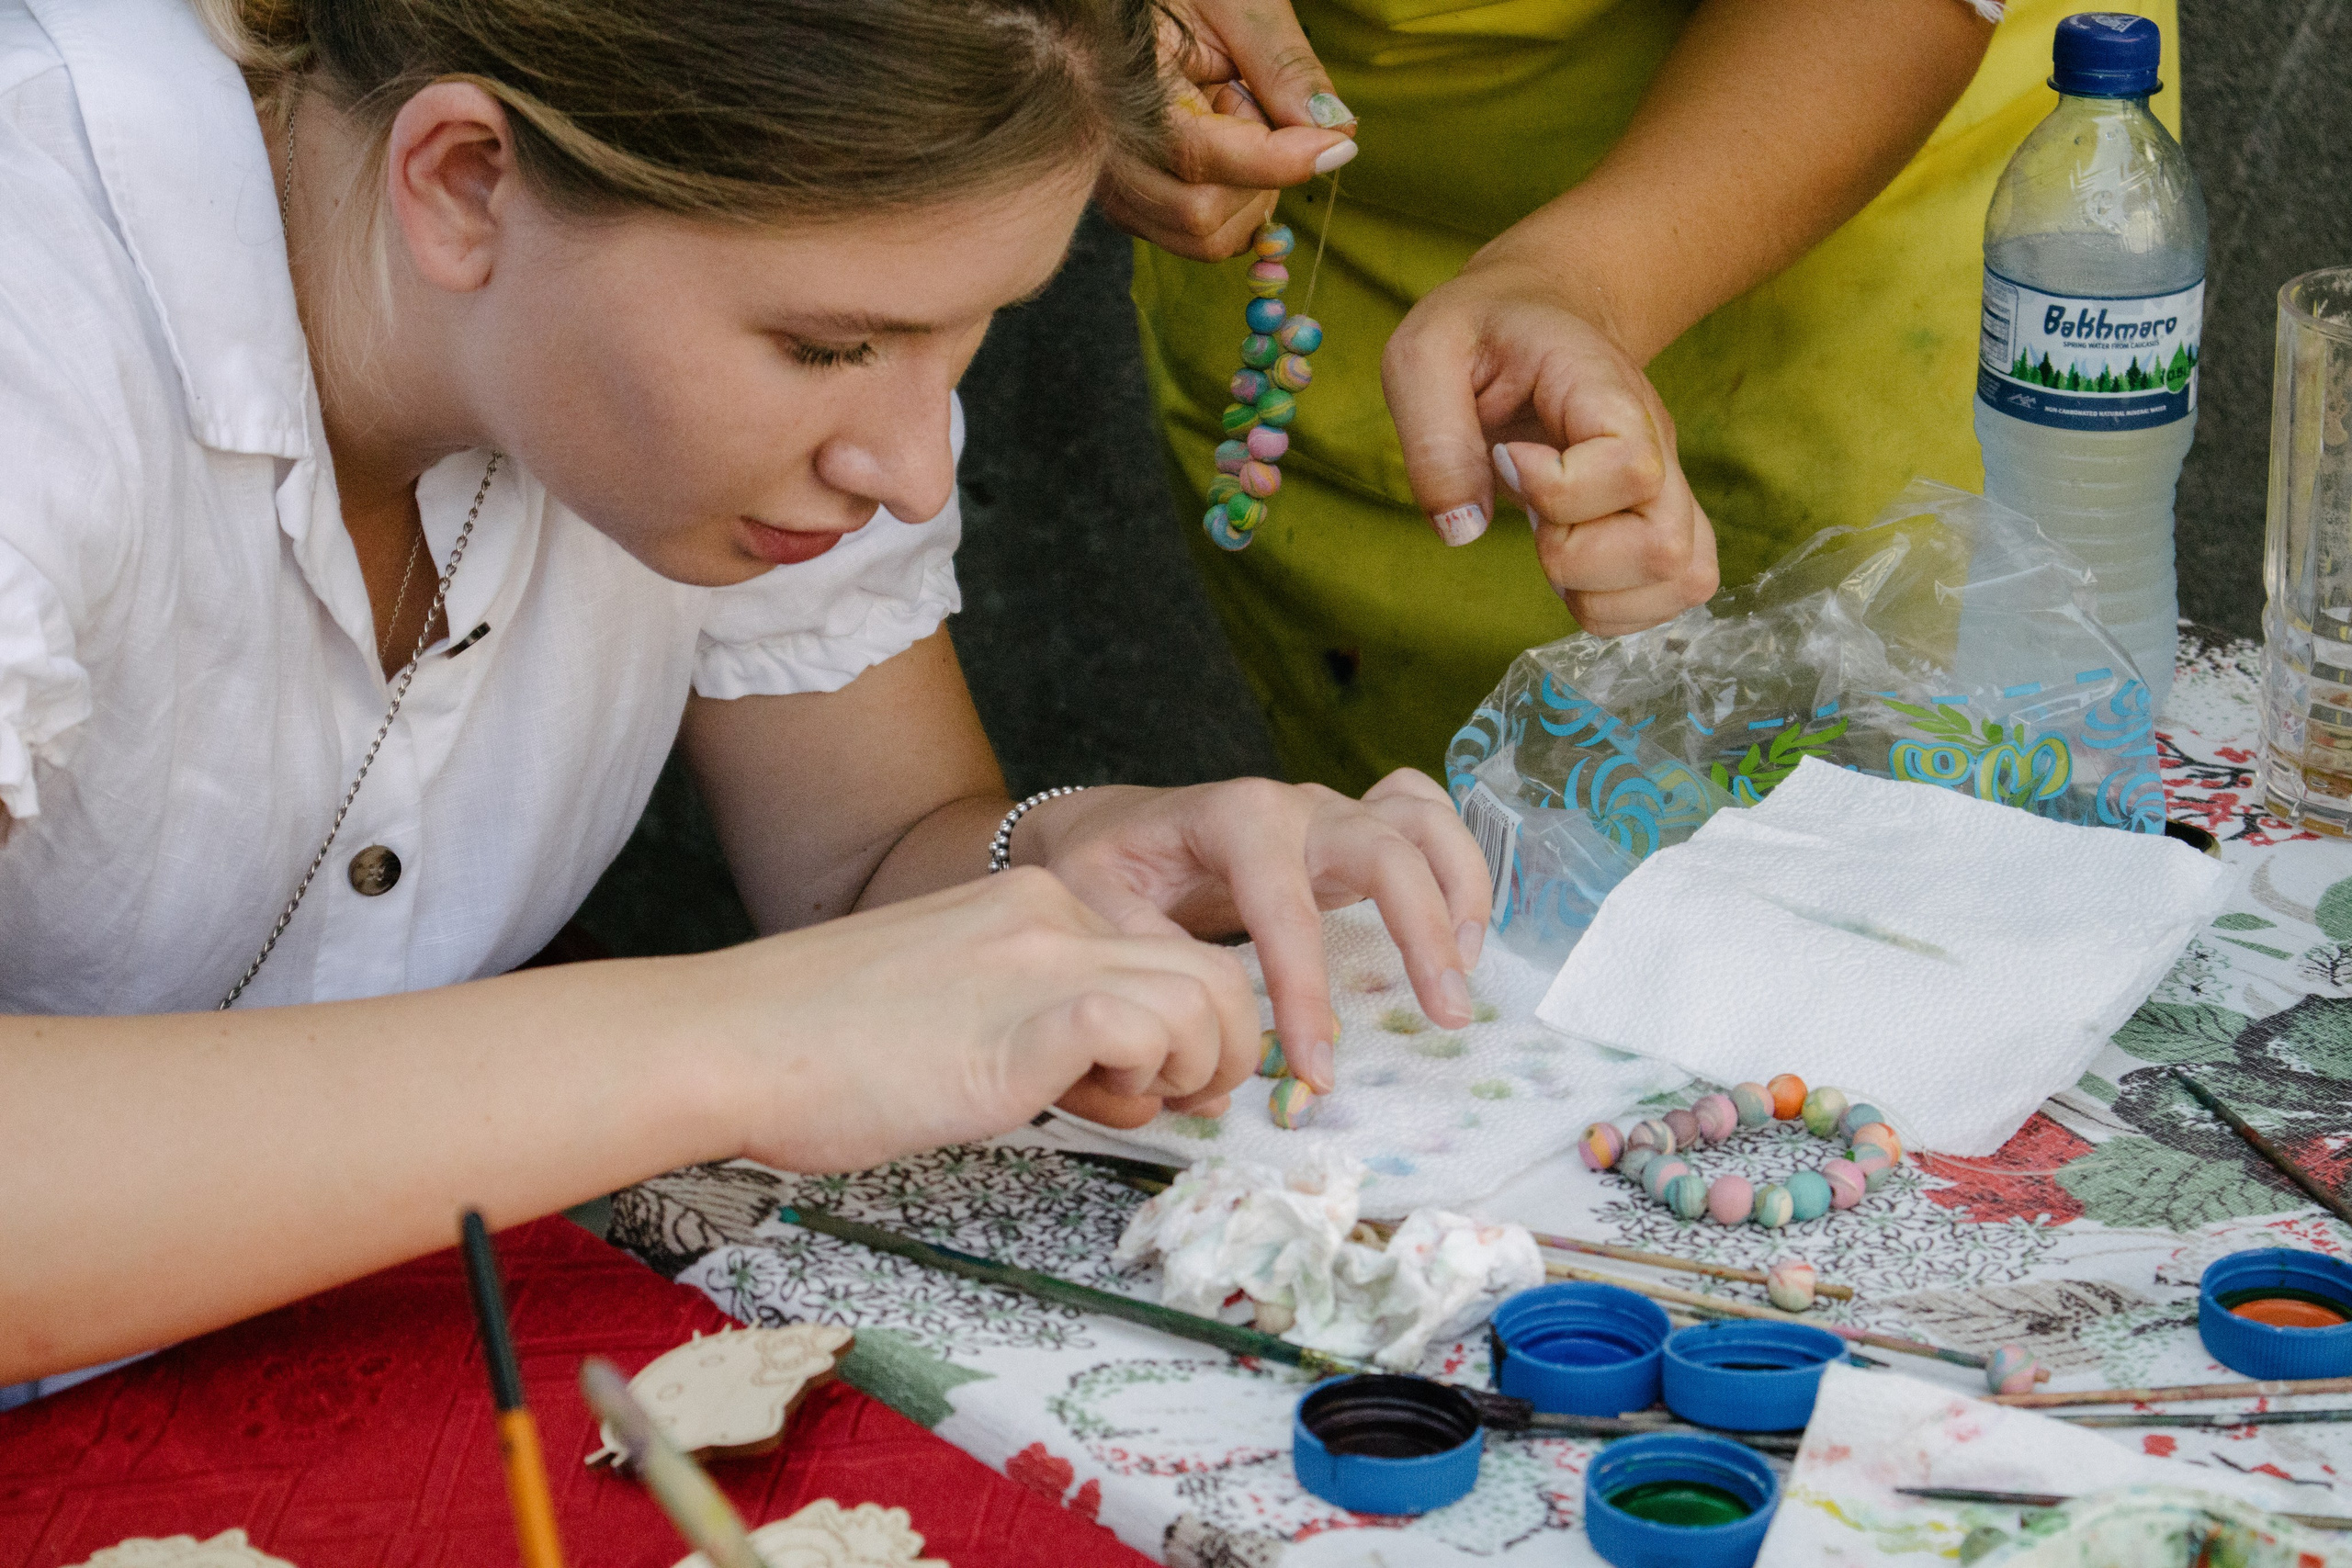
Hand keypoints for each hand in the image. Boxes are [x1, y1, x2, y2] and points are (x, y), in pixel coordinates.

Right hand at [708, 869, 1259, 1170]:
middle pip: (1212, 970)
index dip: (1182, 1028)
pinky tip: (1094, 1105)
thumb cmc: (816, 1044)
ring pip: (1206, 995)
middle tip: (1175, 1105)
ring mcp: (1039, 961)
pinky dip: (1146, 1079)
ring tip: (1131, 1109)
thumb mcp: (949, 1003)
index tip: (1147, 1083)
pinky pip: (1145, 1030)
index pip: (1165, 952)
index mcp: (1031, 902)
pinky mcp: (1023, 1022)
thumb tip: (1106, 1074)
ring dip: (1197, 1069)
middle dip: (1221, 1051)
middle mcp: (1049, 914)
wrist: (730, 1041)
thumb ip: (1031, 1017)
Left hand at [1019, 770, 1492, 1119]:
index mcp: (1235, 818)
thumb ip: (1139, 948)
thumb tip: (1196, 1012)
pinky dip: (1458, 861)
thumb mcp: (1092, 900)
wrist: (1112, 826)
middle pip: (1383, 850)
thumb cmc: (1104, 865)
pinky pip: (1425, 817)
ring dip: (1460, 890)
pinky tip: (1466, 928)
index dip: (1306, 993)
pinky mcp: (1351, 829)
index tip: (1317, 1067)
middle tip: (1447, 1015)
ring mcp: (1331, 812)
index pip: (1286, 909)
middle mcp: (1295, 806)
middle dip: (1423, 931)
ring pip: (1422, 823)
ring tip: (1468, 971)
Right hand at [1095, 0, 1357, 259]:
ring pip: (1201, 237)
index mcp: (1122, 91)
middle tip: (1263, 115)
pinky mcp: (1131, 205)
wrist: (1134, 9)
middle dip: (1256, 178)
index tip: (1336, 145)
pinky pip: (1196, 239)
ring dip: (1246, 198)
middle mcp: (1103, 152)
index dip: (1278, 161)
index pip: (1200, 157)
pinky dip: (1234, 212)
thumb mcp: (1238, 5)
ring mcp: (1114, 186)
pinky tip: (1233, 161)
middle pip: (1200, 215)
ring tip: (1243, 131)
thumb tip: (1335, 130)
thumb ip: (1282, 65)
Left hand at [1381, 254, 1720, 636]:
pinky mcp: (1662, 522)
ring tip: (1552, 541)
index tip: (1506, 460)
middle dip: (1575, 558)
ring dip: (1597, 591)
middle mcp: (1657, 442)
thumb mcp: (1422, 356)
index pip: (1631, 466)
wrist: (1540, 311)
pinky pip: (1671, 594)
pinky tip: (1571, 568)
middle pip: (1666, 545)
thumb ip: (1433, 439)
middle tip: (1532, 516)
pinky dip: (1613, 606)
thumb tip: (1462, 529)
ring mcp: (1668, 487)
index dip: (1556, 490)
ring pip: (1682, 578)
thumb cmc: (1481, 334)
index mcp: (1606, 390)